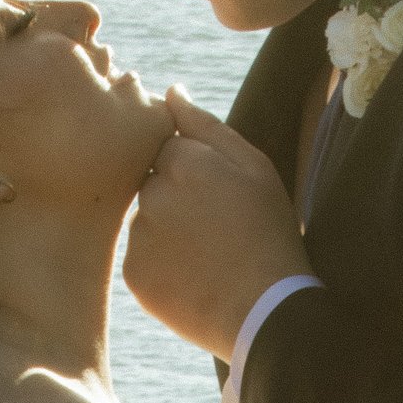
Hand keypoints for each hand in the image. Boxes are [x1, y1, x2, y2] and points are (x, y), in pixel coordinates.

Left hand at [122, 90, 309, 359]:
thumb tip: (170, 91)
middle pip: (151, 183)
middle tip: (216, 231)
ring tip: (208, 256)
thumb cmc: (268, 233)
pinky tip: (195, 277)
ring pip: (145, 220)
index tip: (220, 198)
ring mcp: (139, 237)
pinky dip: (162, 265)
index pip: (169, 150)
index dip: (198, 173)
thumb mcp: (255, 168)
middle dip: (177, 198)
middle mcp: (152, 194)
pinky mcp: (134, 274)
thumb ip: (207, 125)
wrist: (266, 311)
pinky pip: (141, 258)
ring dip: (168, 231)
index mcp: (182, 161)